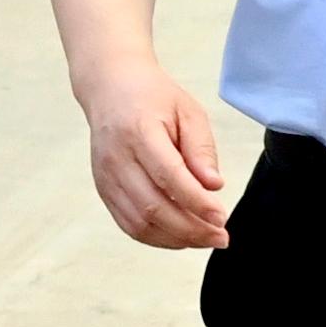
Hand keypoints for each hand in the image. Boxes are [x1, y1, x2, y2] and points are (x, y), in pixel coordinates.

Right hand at [77, 52, 231, 249]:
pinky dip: (156, 237)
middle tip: (220, 236)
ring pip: (139, 223)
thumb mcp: (188, 111)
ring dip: (175, 238)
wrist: (110, 88)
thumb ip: (201, 149)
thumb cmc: (152, 97)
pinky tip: (180, 236)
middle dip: (191, 229)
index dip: (197, 202)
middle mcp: (116, 158)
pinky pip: (128, 224)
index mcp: (139, 131)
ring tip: (204, 238)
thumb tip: (213, 186)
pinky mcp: (103, 189)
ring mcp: (106, 176)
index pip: (169, 177)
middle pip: (153, 207)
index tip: (222, 216)